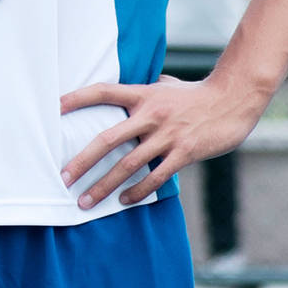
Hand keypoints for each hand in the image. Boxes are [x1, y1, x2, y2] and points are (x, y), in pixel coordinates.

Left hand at [57, 69, 267, 210]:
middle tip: (64, 178)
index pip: (103, 92)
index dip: (77, 98)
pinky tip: (124, 201)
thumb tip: (130, 90)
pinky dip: (137, 191)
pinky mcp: (184, 152)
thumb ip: (147, 90)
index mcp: (143, 95)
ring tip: (85, 201)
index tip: (53, 108)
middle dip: (83, 161)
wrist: (234, 99)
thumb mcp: (168, 85)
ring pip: (128, 165)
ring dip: (104, 186)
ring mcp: (168, 135)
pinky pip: (155, 177)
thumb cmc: (198, 94)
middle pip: (107, 139)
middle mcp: (151, 115)